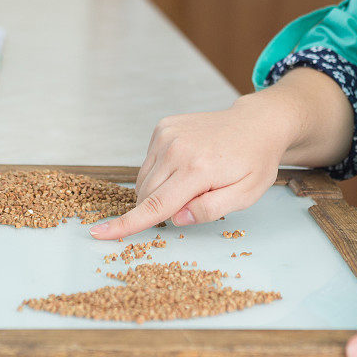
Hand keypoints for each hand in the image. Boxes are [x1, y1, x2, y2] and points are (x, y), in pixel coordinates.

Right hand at [88, 94, 297, 239]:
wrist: (257, 124)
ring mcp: (167, 135)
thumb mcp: (246, 195)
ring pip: (144, 180)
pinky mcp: (163, 127)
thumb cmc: (255, 162)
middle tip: (193, 200)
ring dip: (159, 190)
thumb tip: (177, 219)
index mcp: (198, 170)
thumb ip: (210, 209)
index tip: (99, 233)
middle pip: (147, 195)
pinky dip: (162, 172)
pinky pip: (149, 163)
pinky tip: (185, 166)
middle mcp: (177, 149)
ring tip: (192, 182)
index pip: (155, 206)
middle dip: (160, 208)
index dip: (125, 224)